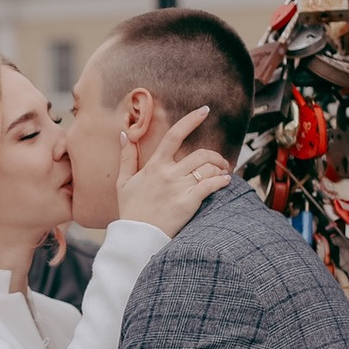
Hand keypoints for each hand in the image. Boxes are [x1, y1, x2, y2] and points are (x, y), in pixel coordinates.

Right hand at [117, 105, 231, 235]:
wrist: (136, 238)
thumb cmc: (130, 211)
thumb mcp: (123, 182)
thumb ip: (126, 157)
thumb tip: (124, 134)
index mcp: (154, 165)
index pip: (174, 135)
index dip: (191, 120)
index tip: (205, 111)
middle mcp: (168, 174)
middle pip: (200, 154)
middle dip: (215, 156)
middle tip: (221, 162)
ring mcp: (179, 188)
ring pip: (208, 169)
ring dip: (220, 169)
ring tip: (223, 174)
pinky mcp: (188, 203)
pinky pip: (211, 186)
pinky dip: (221, 182)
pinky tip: (225, 182)